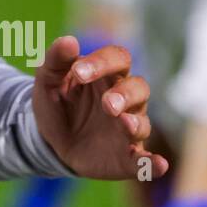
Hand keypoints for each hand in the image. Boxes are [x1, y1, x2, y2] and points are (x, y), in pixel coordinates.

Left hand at [32, 35, 167, 181]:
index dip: (102, 63)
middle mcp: (124, 100)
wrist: (49, 142)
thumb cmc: (56, 103)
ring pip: (142, 122)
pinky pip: (144, 161)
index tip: (78, 72)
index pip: (117, 59)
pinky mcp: (126, 157)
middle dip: (125, 94)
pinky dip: (153, 164)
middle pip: (138, 88)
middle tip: (107, 103)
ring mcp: (127, 129)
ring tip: (123, 123)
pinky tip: (159, 165)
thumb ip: (56, 60)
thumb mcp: (48, 80)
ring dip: (135, 123)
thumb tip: (69, 40)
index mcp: (106, 75)